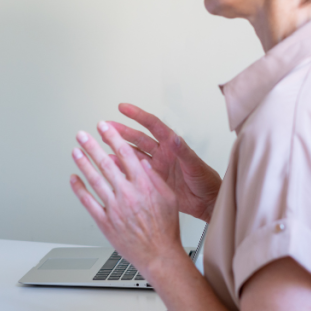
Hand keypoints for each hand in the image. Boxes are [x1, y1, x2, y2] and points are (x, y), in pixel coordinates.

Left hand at [70, 121, 187, 282]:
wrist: (159, 255)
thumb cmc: (165, 228)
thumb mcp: (169, 197)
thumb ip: (155, 178)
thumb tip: (143, 162)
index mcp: (143, 185)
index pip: (125, 154)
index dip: (112, 138)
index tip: (104, 127)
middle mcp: (127, 193)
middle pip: (105, 163)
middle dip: (92, 146)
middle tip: (82, 134)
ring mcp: (114, 207)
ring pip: (94, 179)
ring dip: (83, 163)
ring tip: (75, 151)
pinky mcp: (105, 221)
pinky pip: (88, 202)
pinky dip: (79, 189)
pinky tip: (73, 179)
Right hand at [108, 104, 220, 221]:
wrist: (206, 202)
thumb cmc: (206, 181)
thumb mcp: (195, 164)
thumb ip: (182, 151)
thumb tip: (173, 138)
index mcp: (172, 145)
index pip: (152, 125)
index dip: (137, 115)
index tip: (123, 108)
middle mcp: (162, 154)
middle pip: (138, 138)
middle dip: (121, 130)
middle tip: (106, 125)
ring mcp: (156, 166)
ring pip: (133, 153)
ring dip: (119, 146)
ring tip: (104, 141)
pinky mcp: (152, 179)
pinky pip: (134, 170)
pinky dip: (122, 166)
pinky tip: (112, 163)